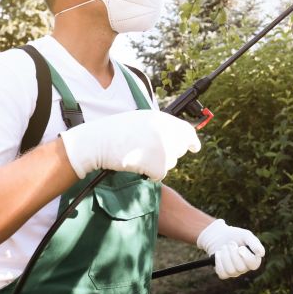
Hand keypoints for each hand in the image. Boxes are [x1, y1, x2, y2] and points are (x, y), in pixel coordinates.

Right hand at [61, 109, 199, 179]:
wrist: (98, 142)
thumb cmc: (115, 132)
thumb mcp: (141, 121)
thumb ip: (160, 127)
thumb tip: (176, 137)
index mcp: (162, 119)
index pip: (187, 130)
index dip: (192, 140)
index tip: (195, 147)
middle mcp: (167, 132)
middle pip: (179, 149)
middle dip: (168, 154)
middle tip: (148, 152)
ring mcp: (164, 148)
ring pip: (170, 163)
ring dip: (157, 163)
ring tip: (137, 153)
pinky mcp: (158, 164)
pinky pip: (159, 175)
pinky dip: (149, 174)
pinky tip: (136, 165)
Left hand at [197, 219, 265, 279]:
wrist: (220, 236)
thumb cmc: (236, 236)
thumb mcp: (246, 235)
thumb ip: (254, 243)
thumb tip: (261, 254)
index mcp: (254, 259)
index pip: (254, 264)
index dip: (246, 257)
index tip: (241, 248)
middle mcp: (245, 268)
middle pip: (241, 268)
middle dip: (233, 253)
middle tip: (231, 243)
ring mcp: (234, 272)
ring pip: (231, 271)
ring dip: (225, 256)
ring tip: (224, 247)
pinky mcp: (224, 273)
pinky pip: (222, 273)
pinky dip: (219, 261)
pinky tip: (219, 253)